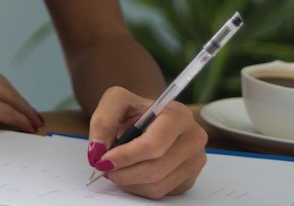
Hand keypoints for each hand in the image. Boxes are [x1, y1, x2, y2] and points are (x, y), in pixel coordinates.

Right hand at [0, 48, 43, 137]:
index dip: (3, 90)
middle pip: (2, 83)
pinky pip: (4, 111)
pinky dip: (17, 119)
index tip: (12, 100)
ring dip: (23, 110)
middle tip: (31, 112)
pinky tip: (25, 126)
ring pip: (7, 96)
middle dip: (18, 100)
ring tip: (33, 122)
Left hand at [87, 87, 206, 198]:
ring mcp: (195, 161)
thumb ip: (103, 121)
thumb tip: (98, 150)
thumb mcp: (116, 102)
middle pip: (155, 168)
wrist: (149, 118)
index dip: (126, 156)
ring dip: (129, 182)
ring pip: (157, 185)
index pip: (153, 145)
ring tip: (116, 170)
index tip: (104, 160)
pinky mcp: (190, 178)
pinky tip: (131, 173)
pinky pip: (161, 193)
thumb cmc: (134, 110)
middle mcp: (193, 138)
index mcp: (178, 115)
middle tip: (104, 168)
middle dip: (124, 172)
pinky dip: (139, 188)